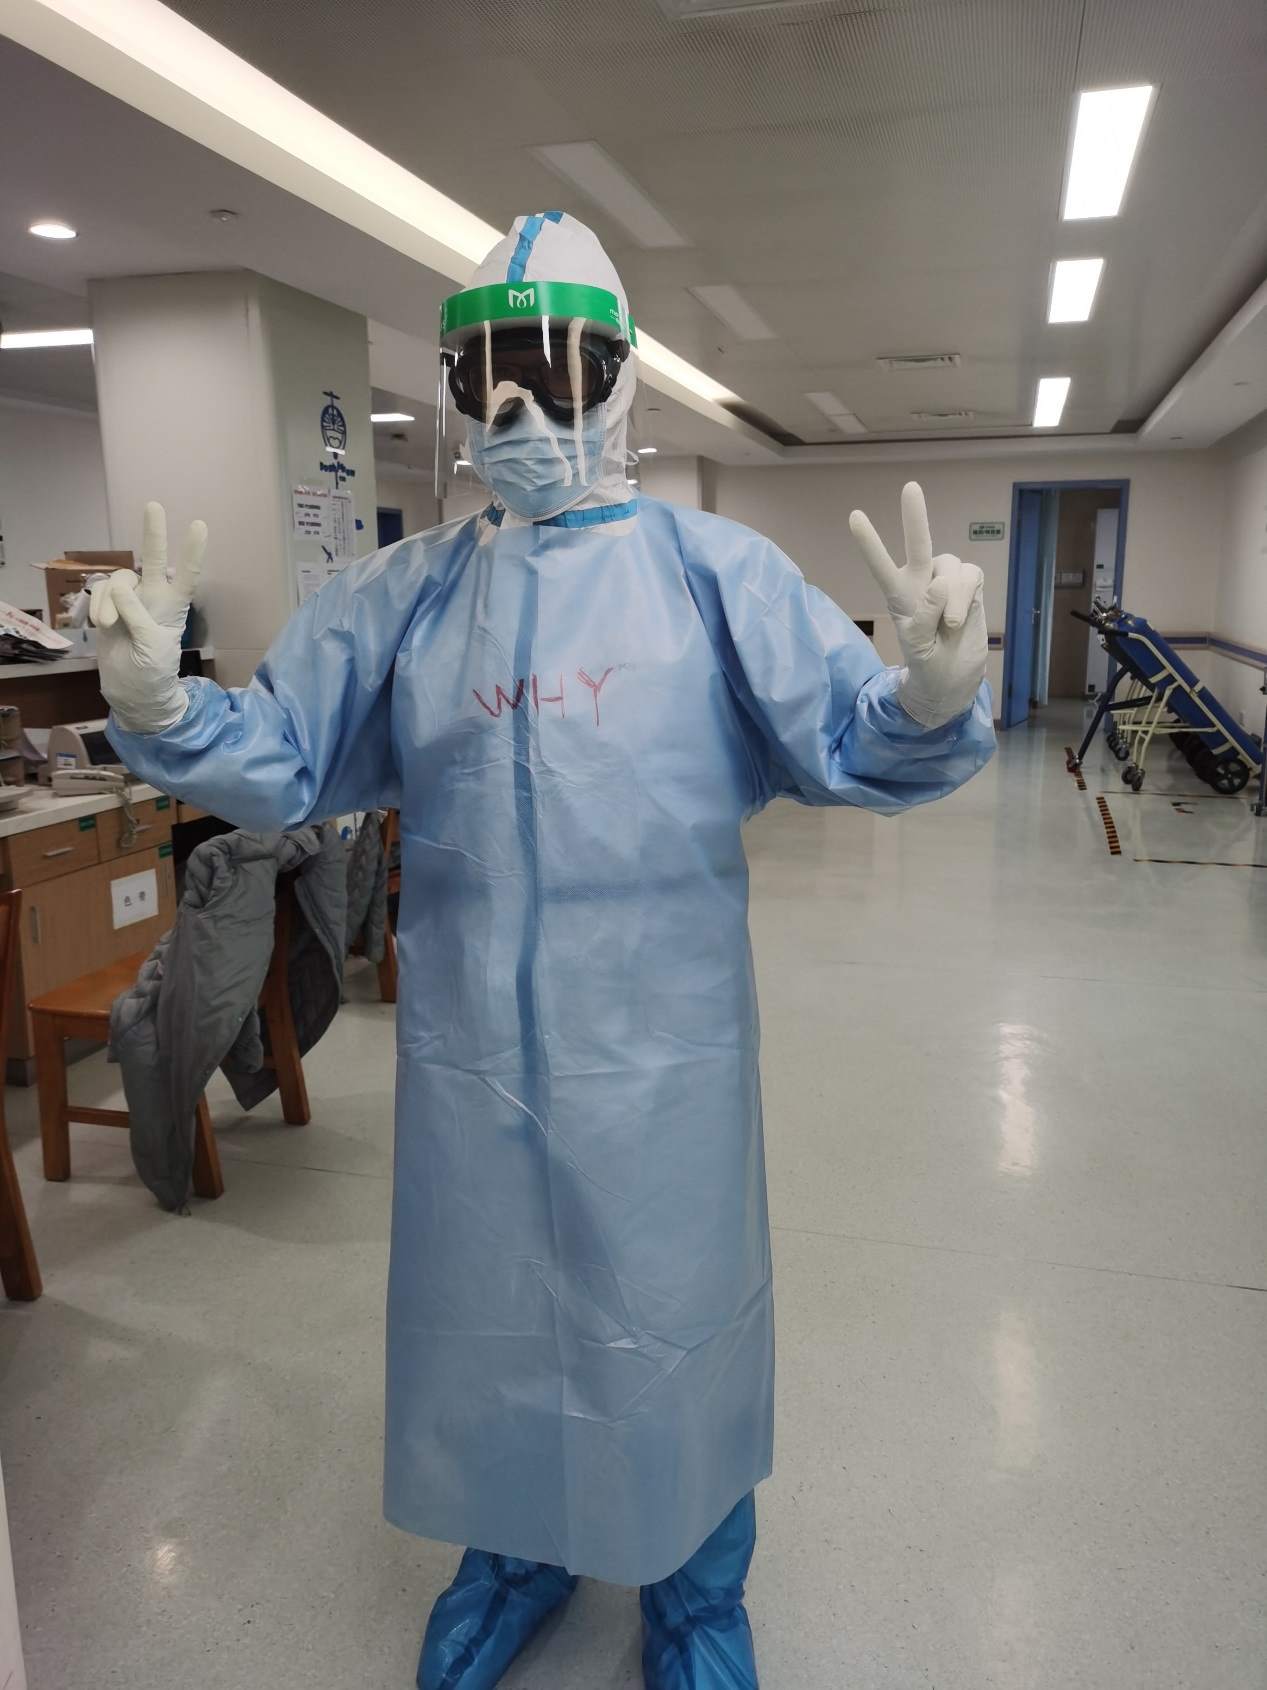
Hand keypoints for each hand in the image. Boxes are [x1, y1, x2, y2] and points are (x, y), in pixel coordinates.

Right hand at [90, 502, 206, 734]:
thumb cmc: (152, 672)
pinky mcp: (108, 606)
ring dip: (110, 602)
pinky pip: (100, 592)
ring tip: (110, 627)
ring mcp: (129, 601)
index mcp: (174, 608)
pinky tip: (103, 626)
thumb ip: (137, 615)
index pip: (187, 576)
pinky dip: (99, 607)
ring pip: (118, 580)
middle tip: (154, 504)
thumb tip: (120, 586)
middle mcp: (153, 598)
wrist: (131, 691)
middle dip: (154, 533)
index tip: (199, 524)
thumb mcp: (151, 646)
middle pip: (155, 560)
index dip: (192, 552)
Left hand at [849, 481, 986, 727]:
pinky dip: (967, 594)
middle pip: (919, 545)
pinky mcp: (969, 588)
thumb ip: (924, 620)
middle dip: (915, 516)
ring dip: (954, 595)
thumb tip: (939, 583)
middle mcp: (921, 584)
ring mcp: (946, 584)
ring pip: (951, 566)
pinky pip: (971, 575)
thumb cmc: (928, 669)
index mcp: (899, 599)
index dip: (870, 543)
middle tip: (910, 487)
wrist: (952, 683)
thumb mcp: (920, 652)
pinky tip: (960, 618)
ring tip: (949, 626)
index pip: (881, 567)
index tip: (854, 515)